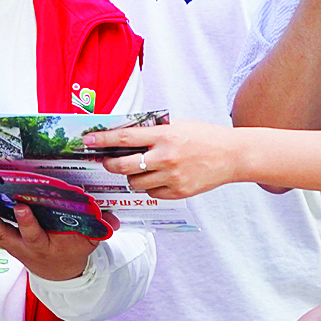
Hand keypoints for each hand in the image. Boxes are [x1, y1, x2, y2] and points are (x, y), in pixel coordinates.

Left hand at [0, 200, 96, 282]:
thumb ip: (100, 230)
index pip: (34, 234)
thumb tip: (113, 219)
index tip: (20, 206)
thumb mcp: (90, 243)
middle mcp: (24, 247)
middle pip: (4, 234)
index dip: (26, 221)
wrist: (59, 273)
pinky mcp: (4, 243)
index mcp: (44, 246)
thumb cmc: (73, 251)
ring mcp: (12, 246)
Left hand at [85, 121, 241, 199]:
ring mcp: (172, 177)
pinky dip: (150, 187)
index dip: (102, 140)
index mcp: (165, 135)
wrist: (233, 155)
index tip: (87, 140)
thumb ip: (154, 132)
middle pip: (124, 166)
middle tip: (106, 162)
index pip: (124, 138)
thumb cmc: (205, 137)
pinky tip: (158, 178)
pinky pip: (152, 194)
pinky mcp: (179, 192)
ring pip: (136, 183)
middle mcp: (166, 157)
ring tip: (140, 169)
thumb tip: (124, 136)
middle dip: (110, 164)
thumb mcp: (178, 126)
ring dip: (131, 177)